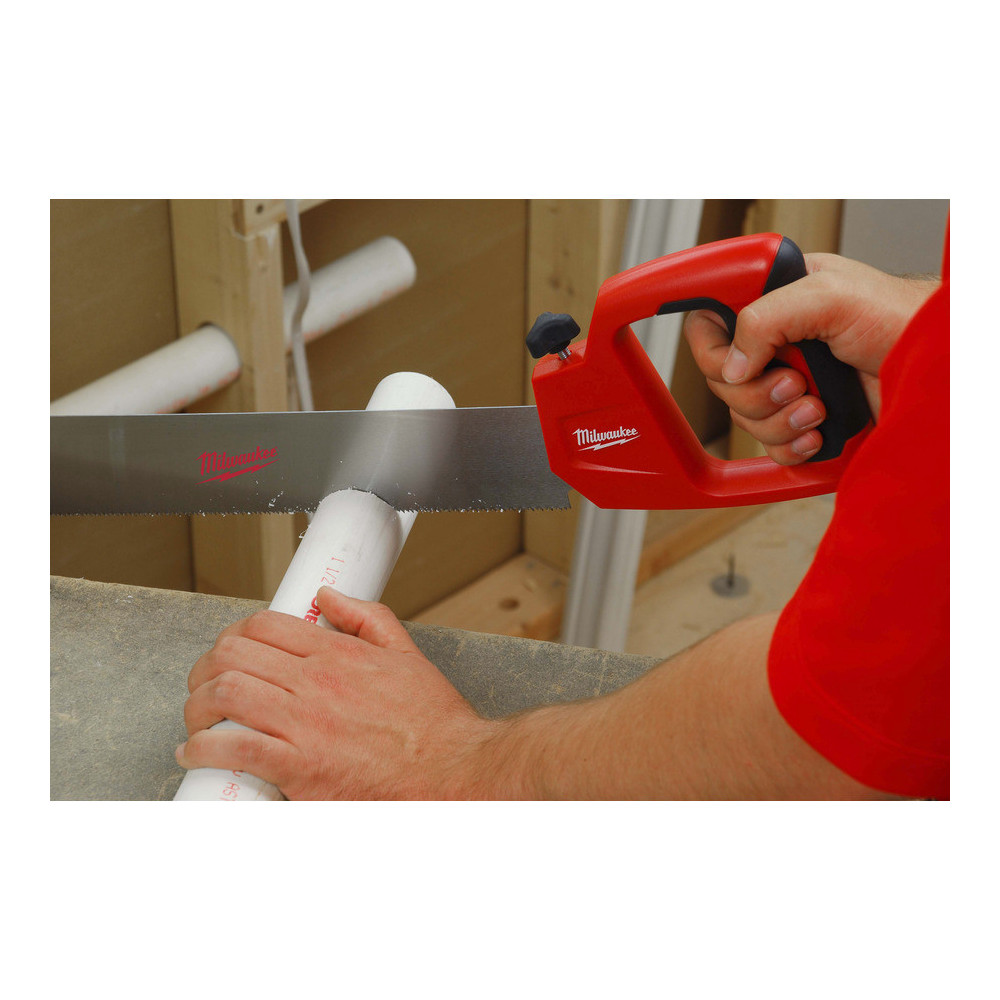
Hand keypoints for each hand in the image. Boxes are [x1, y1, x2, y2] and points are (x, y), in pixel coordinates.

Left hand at [176, 587, 502, 798]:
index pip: (263, 625)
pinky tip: (197, 751)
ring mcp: (304, 726)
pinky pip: (233, 750)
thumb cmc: (432, 723)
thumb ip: (366, 617)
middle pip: (232, 655)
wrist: (452, 772)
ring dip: (196, 705)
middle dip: (206, 667)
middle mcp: (314, 683)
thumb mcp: (405, 653)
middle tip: (204, 682)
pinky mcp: (299, 770)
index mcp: (336, 653)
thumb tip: (330, 596)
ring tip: (196, 717)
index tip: (230, 649)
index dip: (234, 633)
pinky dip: (203, 749)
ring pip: (224, 696)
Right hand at [683, 253, 938, 463]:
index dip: (711, 347)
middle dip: (756, 391)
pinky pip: (770, 447)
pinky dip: (792, 446)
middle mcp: (775, 344)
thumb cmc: (899, 319)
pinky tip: (820, 430)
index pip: (708, 324)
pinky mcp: (803, 422)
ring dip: (778, 420)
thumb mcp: (827, 296)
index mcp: (772, 301)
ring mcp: (788, 385)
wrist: (935, 372)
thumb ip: (765, 317)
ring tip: (818, 406)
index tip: (735, 360)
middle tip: (795, 381)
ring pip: (743, 418)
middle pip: (720, 381)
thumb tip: (732, 364)